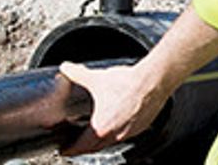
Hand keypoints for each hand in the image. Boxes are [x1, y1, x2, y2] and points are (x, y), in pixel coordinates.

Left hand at [58, 61, 172, 155]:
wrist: (153, 82)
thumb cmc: (127, 83)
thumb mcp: (96, 79)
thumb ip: (77, 74)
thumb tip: (66, 68)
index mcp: (102, 127)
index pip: (81, 146)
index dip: (70, 149)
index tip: (65, 150)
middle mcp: (115, 134)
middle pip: (95, 148)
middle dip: (83, 148)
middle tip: (75, 145)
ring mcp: (129, 132)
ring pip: (110, 143)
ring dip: (100, 141)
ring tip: (93, 135)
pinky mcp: (140, 127)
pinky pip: (124, 135)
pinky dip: (115, 134)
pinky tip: (114, 124)